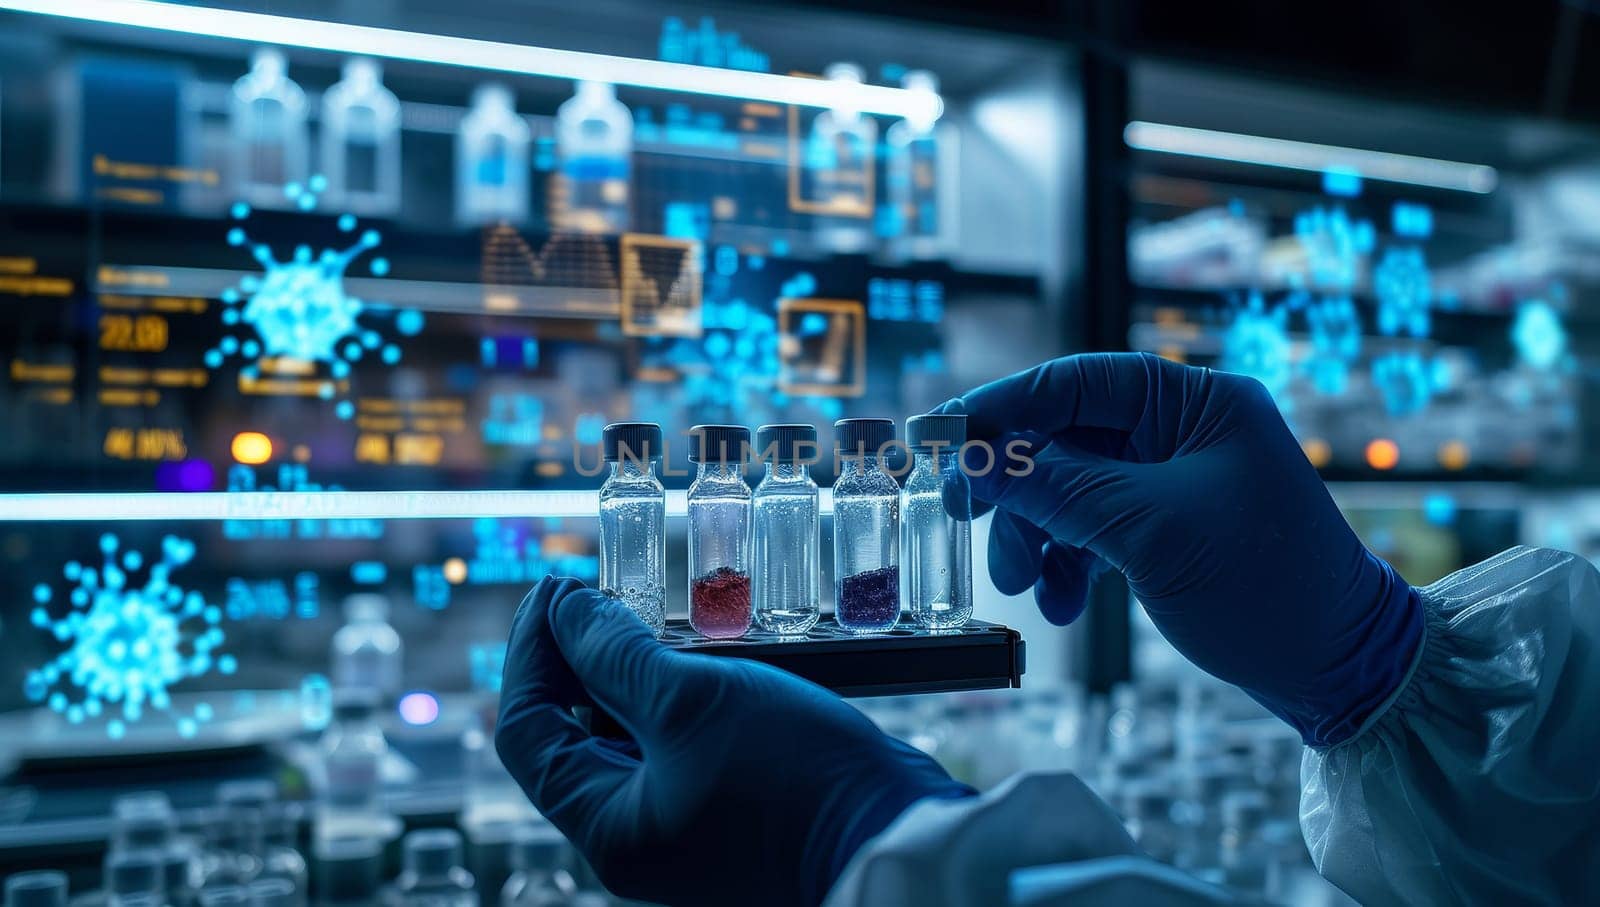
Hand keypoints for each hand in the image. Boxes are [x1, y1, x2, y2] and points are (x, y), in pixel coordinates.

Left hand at [495, 577, 972, 906]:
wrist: (893, 829)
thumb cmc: (790, 774)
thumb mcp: (690, 699)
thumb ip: (615, 654)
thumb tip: (563, 611)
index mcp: (606, 826)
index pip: (527, 730)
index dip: (530, 651)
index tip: (556, 589)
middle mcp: (632, 834)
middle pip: (568, 734)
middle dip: (574, 659)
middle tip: (595, 593)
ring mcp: (678, 825)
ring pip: (623, 736)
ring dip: (625, 673)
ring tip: (641, 612)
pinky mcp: (721, 809)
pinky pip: (671, 746)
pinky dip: (668, 697)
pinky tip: (690, 654)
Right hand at [939, 353, 1420, 745]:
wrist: (1337, 668)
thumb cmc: (1263, 585)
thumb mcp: (1146, 529)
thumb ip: (1054, 486)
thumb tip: (973, 459)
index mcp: (1198, 401)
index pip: (1078, 380)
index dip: (1004, 405)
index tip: (944, 436)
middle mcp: (1185, 430)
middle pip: (1067, 437)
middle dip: (1017, 486)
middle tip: (959, 516)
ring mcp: (1177, 480)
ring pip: (1073, 489)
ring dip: (1038, 534)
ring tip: (1021, 585)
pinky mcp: (1170, 528)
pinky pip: (1096, 528)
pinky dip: (1069, 561)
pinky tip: (1058, 601)